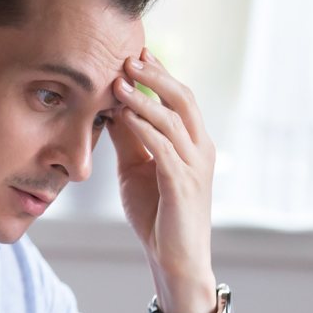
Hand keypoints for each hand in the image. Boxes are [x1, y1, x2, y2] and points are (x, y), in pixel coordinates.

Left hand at [108, 48, 221, 312]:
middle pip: (183, 99)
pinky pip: (164, 148)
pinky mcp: (183, 185)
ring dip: (144, 98)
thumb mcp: (137, 169)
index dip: (159, 73)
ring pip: (172, 120)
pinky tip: (124, 115)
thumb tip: (112, 108)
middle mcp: (200, 149)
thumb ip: (130, 139)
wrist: (175, 260)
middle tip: (129, 56)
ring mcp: (195, 166)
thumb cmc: (158, 215)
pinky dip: (144, 128)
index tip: (135, 52)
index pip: (179, 98)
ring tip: (119, 81)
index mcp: (192, 142)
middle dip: (156, 75)